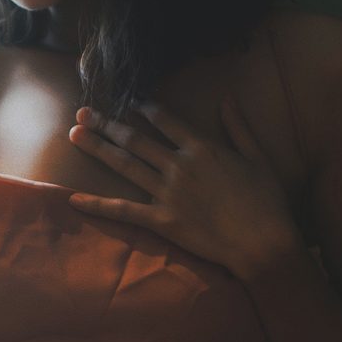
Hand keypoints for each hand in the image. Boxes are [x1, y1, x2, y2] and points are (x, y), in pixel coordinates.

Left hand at [67, 98, 303, 279]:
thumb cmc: (267, 200)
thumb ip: (239, 126)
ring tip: (74, 134)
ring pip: (124, 165)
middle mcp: (178, 166)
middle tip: (83, 111)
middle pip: (135, 138)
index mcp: (201, 148)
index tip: (129, 101)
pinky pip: (123, 211)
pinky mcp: (161, 221)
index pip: (165, 120)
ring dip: (97, 148)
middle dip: (107, 123)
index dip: (145, 107)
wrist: (263, 242)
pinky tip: (73, 199)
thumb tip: (227, 99)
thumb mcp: (258, 156)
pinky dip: (98, 205)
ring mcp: (167, 193)